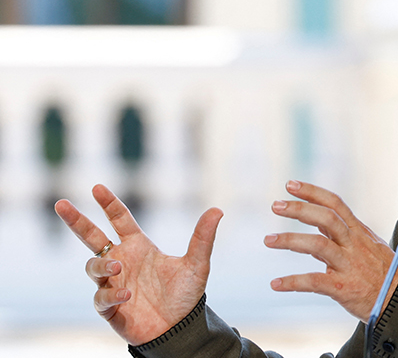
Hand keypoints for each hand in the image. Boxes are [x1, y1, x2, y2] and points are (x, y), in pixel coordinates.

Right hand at [54, 184, 223, 345]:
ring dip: (103, 265)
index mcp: (139, 247)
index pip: (119, 220)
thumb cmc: (186, 295)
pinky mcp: (110, 308)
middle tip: (61, 204)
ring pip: (93, 268)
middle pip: (91, 238)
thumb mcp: (197, 264)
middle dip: (76, 221)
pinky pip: (101, 297)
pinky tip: (127, 293)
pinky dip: (111, 294)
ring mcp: (113, 283)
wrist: (180, 328)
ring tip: (119, 267)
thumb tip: (217, 209)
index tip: (97, 187)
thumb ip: (203, 237)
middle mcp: (122, 262)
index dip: (109, 204)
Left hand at [264, 180, 397, 321]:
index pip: (335, 204)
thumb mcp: (371, 248)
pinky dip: (293, 282)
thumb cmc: (388, 276)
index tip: (291, 185)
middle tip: (276, 205)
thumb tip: (324, 232)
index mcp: (359, 233)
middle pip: (326, 218)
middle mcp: (353, 244)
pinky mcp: (343, 287)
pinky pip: (314, 282)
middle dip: (299, 209)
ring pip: (318, 245)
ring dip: (290, 240)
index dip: (312, 192)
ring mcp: (348, 265)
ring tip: (270, 240)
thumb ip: (346, 239)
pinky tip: (276, 284)